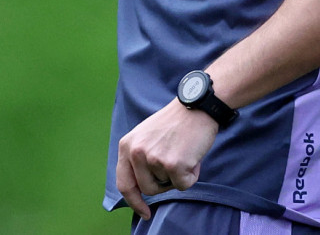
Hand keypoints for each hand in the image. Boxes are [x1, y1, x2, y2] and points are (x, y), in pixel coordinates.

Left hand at [115, 98, 217, 219]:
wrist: (195, 107)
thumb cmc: (173, 123)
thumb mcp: (145, 137)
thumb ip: (138, 159)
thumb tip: (138, 188)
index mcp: (127, 145)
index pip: (124, 183)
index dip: (133, 202)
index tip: (144, 212)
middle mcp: (136, 152)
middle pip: (147, 189)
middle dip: (162, 183)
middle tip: (173, 161)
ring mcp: (154, 158)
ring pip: (167, 187)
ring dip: (178, 175)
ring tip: (182, 151)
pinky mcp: (173, 164)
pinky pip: (183, 185)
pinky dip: (191, 175)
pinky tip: (192, 155)